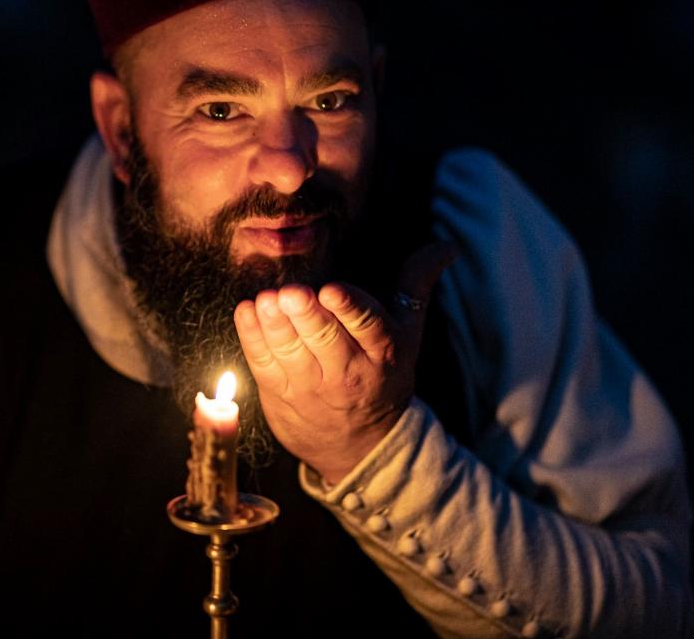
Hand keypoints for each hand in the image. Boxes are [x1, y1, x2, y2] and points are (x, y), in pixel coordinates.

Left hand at [233, 241, 457, 484]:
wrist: (361, 447)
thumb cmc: (383, 373)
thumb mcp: (408, 333)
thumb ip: (417, 283)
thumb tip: (446, 246)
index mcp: (383, 350)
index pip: (368, 325)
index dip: (349, 308)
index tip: (332, 290)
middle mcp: (348, 371)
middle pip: (325, 338)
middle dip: (306, 314)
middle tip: (290, 293)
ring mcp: (310, 386)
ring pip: (291, 351)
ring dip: (275, 325)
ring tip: (265, 300)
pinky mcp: (279, 395)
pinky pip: (263, 364)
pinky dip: (252, 338)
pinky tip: (246, 312)